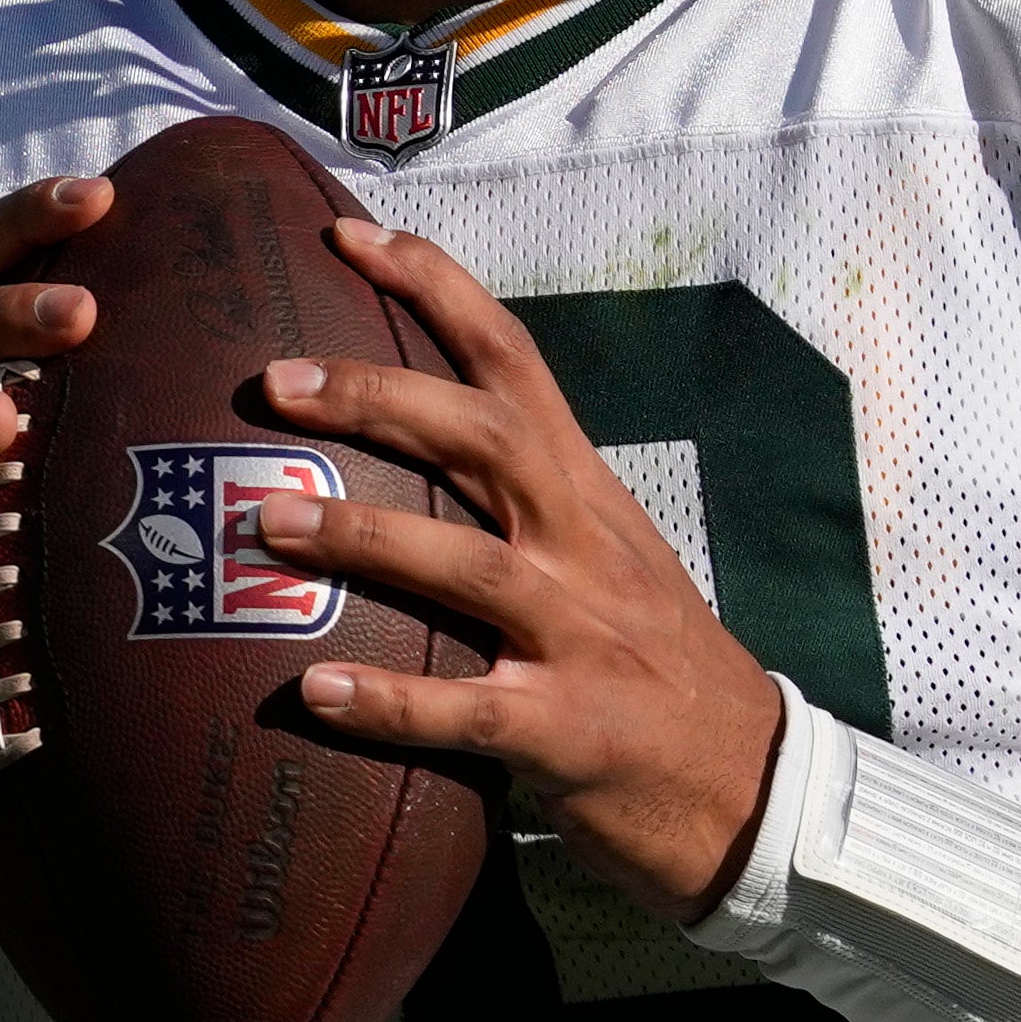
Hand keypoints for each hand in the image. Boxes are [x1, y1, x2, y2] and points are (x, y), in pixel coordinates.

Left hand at [251, 219, 791, 917]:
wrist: (755, 787)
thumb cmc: (655, 669)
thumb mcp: (607, 558)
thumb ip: (524, 505)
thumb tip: (408, 449)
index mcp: (588, 494)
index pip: (514, 363)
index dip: (435, 288)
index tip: (345, 234)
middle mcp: (585, 549)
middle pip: (485, 440)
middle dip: (381, 398)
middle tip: (276, 380)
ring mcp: (582, 639)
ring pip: (469, 566)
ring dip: (364, 537)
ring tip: (265, 520)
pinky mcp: (570, 733)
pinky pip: (468, 713)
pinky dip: (390, 703)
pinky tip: (314, 693)